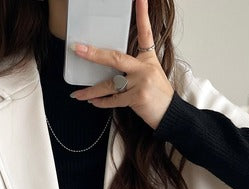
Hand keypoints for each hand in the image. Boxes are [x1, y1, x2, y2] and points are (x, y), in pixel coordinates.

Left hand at [68, 0, 174, 129]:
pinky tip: (93, 102)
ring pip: (110, 84)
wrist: (169, 114)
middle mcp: (144, 68)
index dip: (142, 15)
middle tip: (78, 49)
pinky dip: (102, 102)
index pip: (145, 32)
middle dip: (94, 54)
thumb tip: (108, 67)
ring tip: (78, 94)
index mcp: (148, 58)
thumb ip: (132, 68)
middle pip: (115, 58)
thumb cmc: (157, 95)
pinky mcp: (137, 98)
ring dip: (92, 91)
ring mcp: (141, 83)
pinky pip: (114, 99)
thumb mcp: (150, 74)